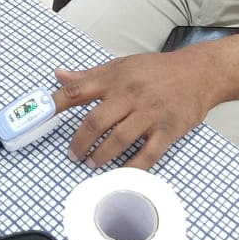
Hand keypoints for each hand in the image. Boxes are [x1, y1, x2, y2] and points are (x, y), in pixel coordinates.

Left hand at [53, 50, 213, 170]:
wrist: (199, 72)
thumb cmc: (157, 70)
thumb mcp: (121, 65)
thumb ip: (89, 75)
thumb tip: (58, 76)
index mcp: (116, 78)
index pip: (78, 90)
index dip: (56, 105)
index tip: (39, 118)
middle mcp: (131, 94)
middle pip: (95, 121)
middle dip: (79, 143)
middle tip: (73, 155)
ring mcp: (150, 113)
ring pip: (118, 140)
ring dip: (101, 156)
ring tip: (92, 164)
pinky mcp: (168, 130)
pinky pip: (147, 155)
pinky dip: (132, 168)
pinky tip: (122, 174)